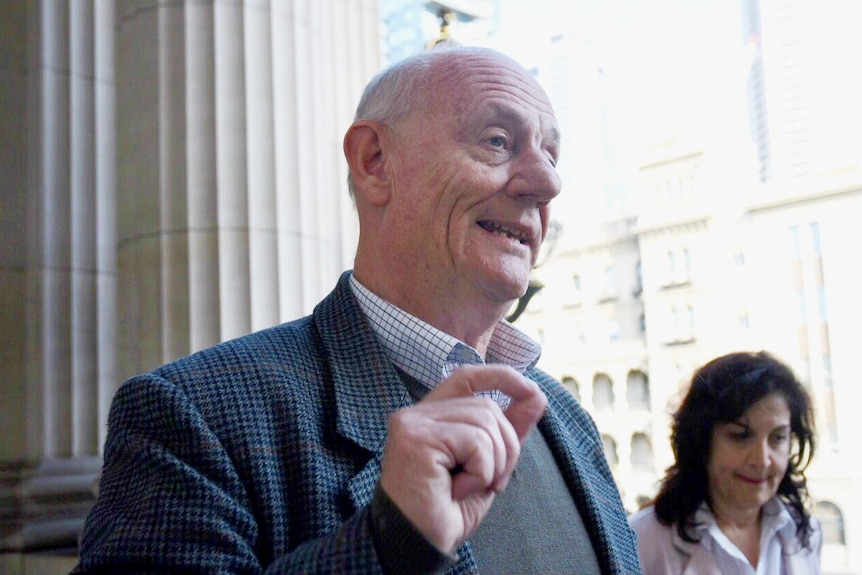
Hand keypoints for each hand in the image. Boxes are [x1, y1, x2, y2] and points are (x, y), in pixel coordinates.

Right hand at [378, 364, 546, 552]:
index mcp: (431, 417)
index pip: (467, 377)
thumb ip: (508, 431)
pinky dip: (481, 471)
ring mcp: (413, 423)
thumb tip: (536, 396)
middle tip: (491, 482)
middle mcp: (417, 414)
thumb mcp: (488, 467)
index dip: (501, 376)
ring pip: (485, 421)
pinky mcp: (415, 437)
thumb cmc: (446, 511)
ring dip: (493, 463)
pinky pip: (475, 442)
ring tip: (469, 487)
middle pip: (487, 406)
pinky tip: (457, 490)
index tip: (531, 389)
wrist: (417, 545)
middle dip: (506, 446)